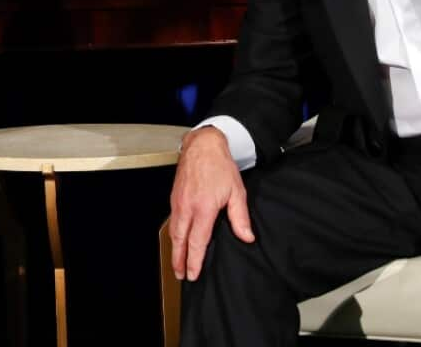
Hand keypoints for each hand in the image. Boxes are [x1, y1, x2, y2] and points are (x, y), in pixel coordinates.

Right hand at [168, 126, 253, 281]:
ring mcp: (178, 202)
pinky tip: (177, 240)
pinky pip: (172, 221)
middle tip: (181, 275)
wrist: (203, 145)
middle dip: (179, 260)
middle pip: (180, 240)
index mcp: (203, 207)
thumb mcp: (236, 191)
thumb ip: (240, 217)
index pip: (197, 241)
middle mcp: (187, 206)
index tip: (194, 273)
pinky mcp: (174, 197)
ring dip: (175, 249)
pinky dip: (173, 235)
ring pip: (174, 232)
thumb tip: (247, 237)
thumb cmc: (219, 165)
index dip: (195, 260)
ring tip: (177, 263)